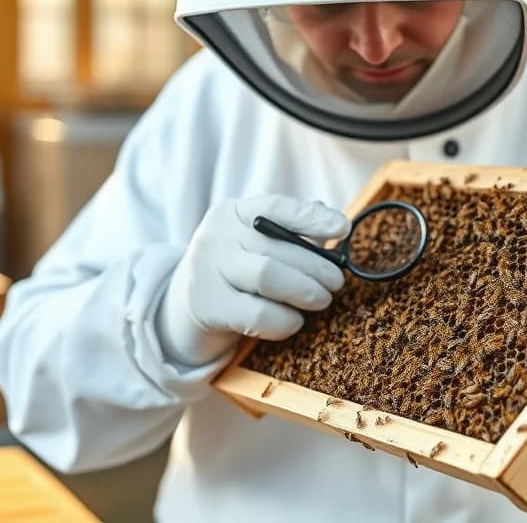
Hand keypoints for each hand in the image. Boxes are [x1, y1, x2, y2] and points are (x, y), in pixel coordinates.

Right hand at [157, 195, 349, 365]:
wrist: (184, 306)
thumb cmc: (236, 271)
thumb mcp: (256, 244)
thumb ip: (293, 234)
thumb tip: (336, 229)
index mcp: (232, 212)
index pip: (276, 207)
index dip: (312, 217)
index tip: (342, 228)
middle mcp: (216, 236)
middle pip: (278, 248)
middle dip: (317, 267)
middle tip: (336, 283)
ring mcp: (207, 270)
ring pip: (268, 277)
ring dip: (305, 291)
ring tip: (321, 300)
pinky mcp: (207, 307)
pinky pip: (258, 315)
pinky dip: (285, 321)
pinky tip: (294, 321)